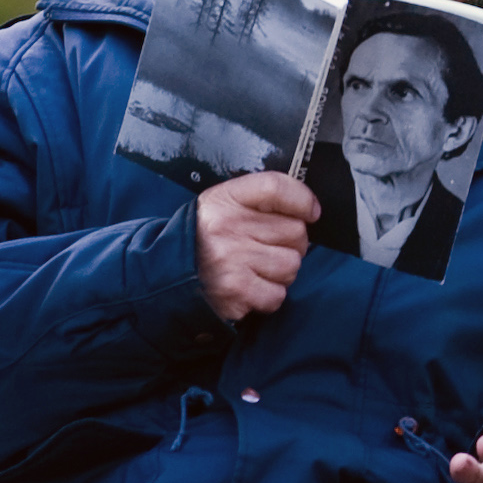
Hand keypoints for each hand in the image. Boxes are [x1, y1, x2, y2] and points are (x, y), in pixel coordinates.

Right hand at [195, 171, 318, 321]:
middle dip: (291, 244)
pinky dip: (269, 295)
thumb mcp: (225, 205)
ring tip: (257, 269)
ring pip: (291, 265)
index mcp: (226, 199)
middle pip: (295, 231)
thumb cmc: (208, 238)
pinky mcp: (236, 291)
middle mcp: (227, 227)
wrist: (171, 274)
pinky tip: (251, 287)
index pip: (275, 187)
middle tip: (269, 248)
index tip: (311, 212)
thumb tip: (310, 209)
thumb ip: (262, 200)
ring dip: (281, 272)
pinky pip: (278, 294)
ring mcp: (232, 260)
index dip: (302, 199)